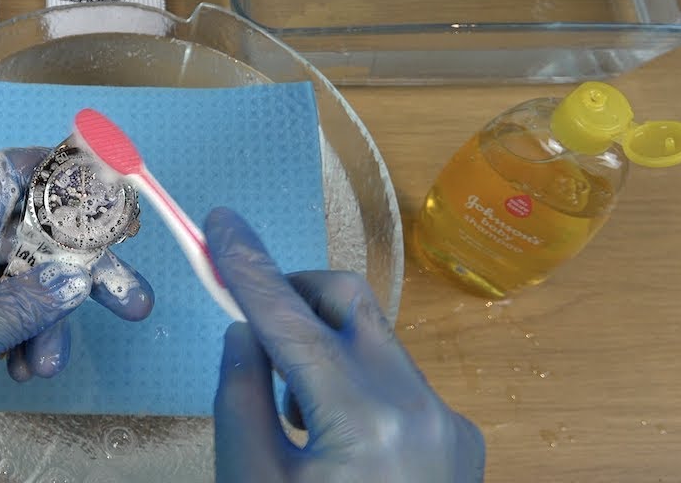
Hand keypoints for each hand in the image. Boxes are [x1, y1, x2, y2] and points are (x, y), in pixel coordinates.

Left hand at [0, 148, 152, 482]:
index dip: (66, 174)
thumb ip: (22, 306)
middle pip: (27, 234)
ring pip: (18, 281)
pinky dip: (21, 338)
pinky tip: (22, 371)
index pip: (10, 173)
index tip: (117, 192)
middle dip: (79, 267)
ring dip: (47, 318)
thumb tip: (79, 276)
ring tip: (46, 366)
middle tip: (131, 301)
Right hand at [205, 207, 484, 482]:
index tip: (222, 224)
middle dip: (294, 298)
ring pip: (374, 342)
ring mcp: (446, 421)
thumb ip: (240, 401)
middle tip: (255, 337)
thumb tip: (246, 334)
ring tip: (296, 419)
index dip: (249, 267)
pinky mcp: (458, 437)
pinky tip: (339, 443)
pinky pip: (400, 383)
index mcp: (362, 420)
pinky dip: (358, 389)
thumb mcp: (254, 482)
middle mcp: (418, 406)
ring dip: (325, 353)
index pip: (291, 320)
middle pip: (348, 301)